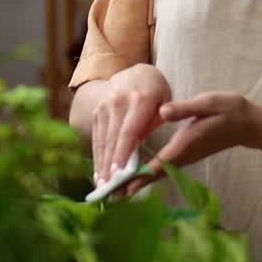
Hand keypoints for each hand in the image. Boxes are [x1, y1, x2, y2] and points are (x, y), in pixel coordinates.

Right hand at [91, 64, 171, 185]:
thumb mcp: (164, 102)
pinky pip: (96, 137)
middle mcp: (118, 102)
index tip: (120, 173)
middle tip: (109, 188)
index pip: (129, 131)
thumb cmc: (156, 93)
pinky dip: (97, 155)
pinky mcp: (97, 112)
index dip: (123, 153)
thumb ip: (155, 122)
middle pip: (113, 138)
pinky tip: (98, 172)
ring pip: (102, 139)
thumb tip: (140, 144)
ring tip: (102, 185)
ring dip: (101, 164)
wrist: (136, 73)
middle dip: (110, 165)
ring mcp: (105, 106)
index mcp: (140, 99)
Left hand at [125, 91, 261, 194]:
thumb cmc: (228, 110)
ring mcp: (185, 157)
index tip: (122, 187)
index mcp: (186, 143)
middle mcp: (184, 155)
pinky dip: (147, 175)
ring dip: (138, 182)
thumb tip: (163, 111)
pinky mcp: (186, 155)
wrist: (248, 124)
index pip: (159, 163)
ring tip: (115, 191)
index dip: (140, 175)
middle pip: (154, 175)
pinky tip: (134, 176)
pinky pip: (163, 169)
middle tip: (110, 197)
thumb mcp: (208, 103)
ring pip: (158, 174)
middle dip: (133, 185)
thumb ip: (185, 108)